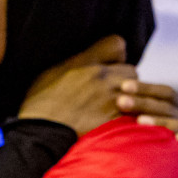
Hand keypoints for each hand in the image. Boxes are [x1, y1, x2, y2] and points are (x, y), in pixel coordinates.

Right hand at [17, 35, 132, 135]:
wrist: (42, 133)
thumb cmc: (40, 104)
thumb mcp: (50, 73)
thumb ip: (74, 64)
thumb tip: (85, 60)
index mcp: (86, 63)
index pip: (117, 44)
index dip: (115, 55)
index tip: (108, 64)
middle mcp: (103, 77)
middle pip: (131, 70)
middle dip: (124, 79)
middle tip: (111, 90)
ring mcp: (113, 99)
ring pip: (137, 93)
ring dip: (130, 98)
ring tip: (115, 106)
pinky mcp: (118, 119)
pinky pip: (134, 114)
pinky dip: (128, 117)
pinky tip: (115, 121)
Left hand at [119, 79, 177, 177]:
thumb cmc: (156, 139)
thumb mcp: (149, 121)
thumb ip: (136, 108)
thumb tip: (114, 92)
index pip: (165, 93)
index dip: (145, 88)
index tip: (122, 86)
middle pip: (168, 107)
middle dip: (143, 103)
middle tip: (120, 101)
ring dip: (160, 122)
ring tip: (140, 121)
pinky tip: (177, 138)